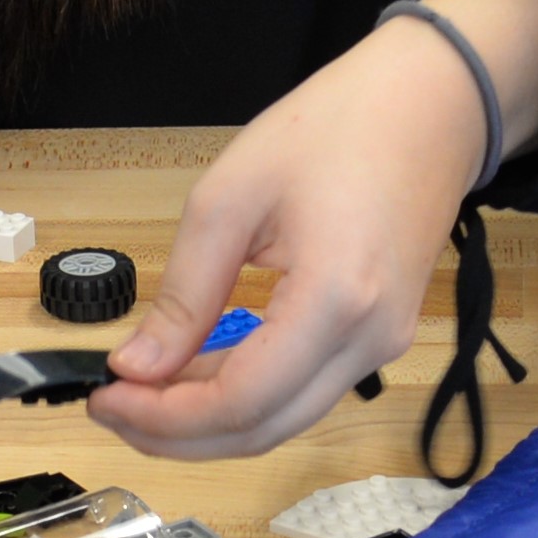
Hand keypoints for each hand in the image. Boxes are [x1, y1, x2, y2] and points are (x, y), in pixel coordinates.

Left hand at [90, 0, 537, 460]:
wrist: (432, 103)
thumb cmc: (336, 128)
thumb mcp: (231, 198)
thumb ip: (184, 296)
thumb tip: (137, 366)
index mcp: (336, 301)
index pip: (239, 402)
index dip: (163, 417)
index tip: (105, 397)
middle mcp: (370, 341)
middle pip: (262, 429)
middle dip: (178, 434)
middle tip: (112, 406)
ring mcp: (384, 345)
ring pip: (284, 419)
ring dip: (210, 421)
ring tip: (144, 393)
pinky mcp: (382, 337)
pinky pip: (305, 390)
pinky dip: (247, 395)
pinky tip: (198, 372)